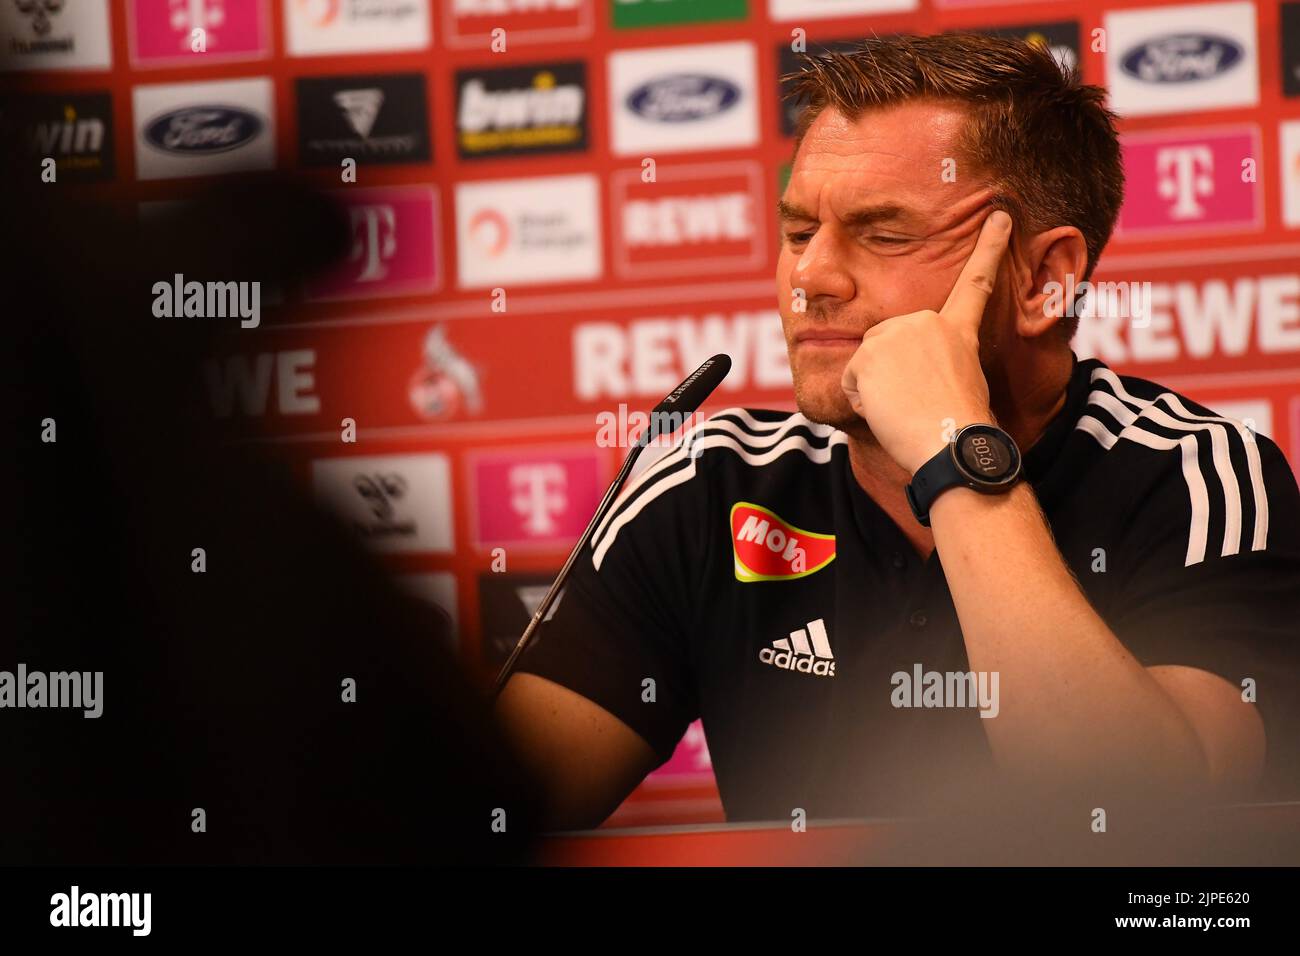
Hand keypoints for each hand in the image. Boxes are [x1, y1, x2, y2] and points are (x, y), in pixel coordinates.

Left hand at [840, 209, 1012, 474]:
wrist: (949, 444)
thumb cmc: (960, 428)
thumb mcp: (962, 384)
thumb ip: (942, 363)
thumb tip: (924, 378)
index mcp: (958, 330)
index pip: (976, 282)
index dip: (990, 247)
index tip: (1000, 215)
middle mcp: (927, 322)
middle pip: (888, 340)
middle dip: (889, 372)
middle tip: (916, 399)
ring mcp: (896, 333)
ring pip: (867, 362)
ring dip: (877, 389)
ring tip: (906, 406)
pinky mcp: (870, 351)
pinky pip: (851, 381)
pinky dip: (863, 401)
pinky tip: (889, 410)